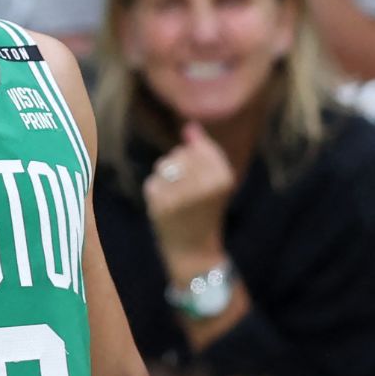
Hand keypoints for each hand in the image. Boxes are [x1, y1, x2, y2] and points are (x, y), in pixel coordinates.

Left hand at [142, 122, 234, 269]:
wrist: (194, 250)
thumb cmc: (207, 211)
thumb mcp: (216, 181)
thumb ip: (203, 151)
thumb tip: (189, 126)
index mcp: (223, 178)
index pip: (199, 146)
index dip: (196, 158)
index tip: (202, 178)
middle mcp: (202, 185)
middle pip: (179, 153)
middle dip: (180, 166)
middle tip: (189, 190)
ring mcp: (179, 194)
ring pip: (163, 165)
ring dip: (166, 177)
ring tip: (178, 197)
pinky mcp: (158, 203)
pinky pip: (152, 181)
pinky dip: (156, 191)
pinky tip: (167, 207)